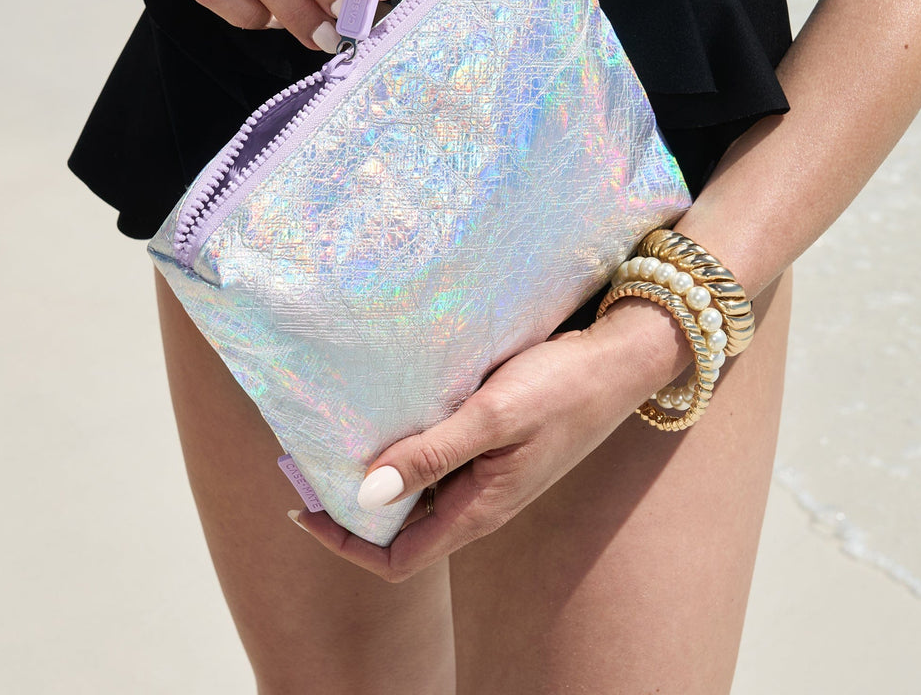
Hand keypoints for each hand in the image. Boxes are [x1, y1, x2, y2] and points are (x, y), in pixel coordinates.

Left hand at [292, 304, 690, 581]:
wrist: (617, 361)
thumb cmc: (561, 388)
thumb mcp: (493, 418)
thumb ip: (433, 455)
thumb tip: (368, 493)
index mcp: (479, 509)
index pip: (396, 559)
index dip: (346, 542)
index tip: (304, 506)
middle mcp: (478, 501)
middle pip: (400, 528)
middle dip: (351, 505)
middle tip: (308, 462)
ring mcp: (487, 474)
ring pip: (417, 492)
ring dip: (376, 473)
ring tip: (338, 436)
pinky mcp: (493, 446)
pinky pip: (437, 461)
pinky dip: (406, 448)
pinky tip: (388, 414)